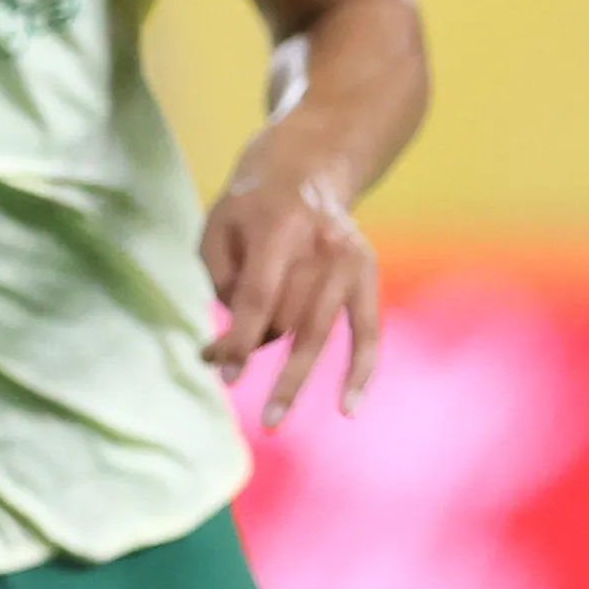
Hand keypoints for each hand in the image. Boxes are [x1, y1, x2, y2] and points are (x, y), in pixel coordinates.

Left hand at [201, 168, 378, 425]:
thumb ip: (221, 279)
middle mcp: (321, 246)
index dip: (238, 337)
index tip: (220, 370)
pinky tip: (347, 408)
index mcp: (278, 228)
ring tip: (272, 420)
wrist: (308, 168)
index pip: (259, 295)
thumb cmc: (250, 206)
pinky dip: (360, 371)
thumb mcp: (219, 226)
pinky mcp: (368, 275)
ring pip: (318, 331)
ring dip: (294, 378)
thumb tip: (236, 341)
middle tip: (224, 382)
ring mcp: (350, 262)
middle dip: (253, 350)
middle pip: (287, 317)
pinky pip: (369, 333)